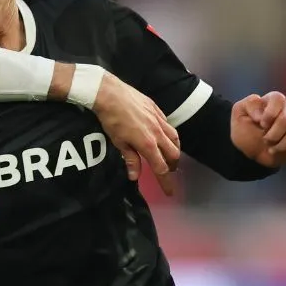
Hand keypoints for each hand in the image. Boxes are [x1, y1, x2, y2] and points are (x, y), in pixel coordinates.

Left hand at [92, 73, 180, 194]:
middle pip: (173, 154)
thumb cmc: (111, 119)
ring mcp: (159, 120)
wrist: (110, 93)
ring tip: (169, 156)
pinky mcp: (157, 110)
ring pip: (175, 138)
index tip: (170, 192)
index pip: (161, 168)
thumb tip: (135, 177)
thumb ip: (130, 159)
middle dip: (172, 166)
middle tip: (168, 172)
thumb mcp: (118, 143)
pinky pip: (169, 125)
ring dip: (174, 150)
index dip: (166, 182)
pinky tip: (163, 136)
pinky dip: (169, 135)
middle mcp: (158, 133)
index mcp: (148, 144)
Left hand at [231, 91, 285, 166]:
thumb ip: (248, 105)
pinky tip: (280, 151)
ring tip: (271, 148)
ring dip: (280, 145)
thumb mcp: (238, 115)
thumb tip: (261, 114)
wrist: (251, 151)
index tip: (261, 124)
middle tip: (265, 139)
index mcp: (272, 100)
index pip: (278, 98)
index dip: (270, 114)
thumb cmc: (245, 131)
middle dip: (273, 134)